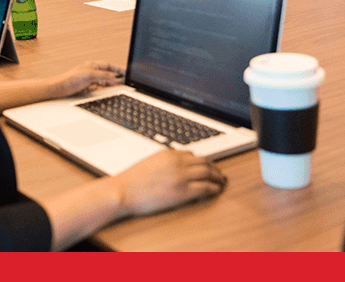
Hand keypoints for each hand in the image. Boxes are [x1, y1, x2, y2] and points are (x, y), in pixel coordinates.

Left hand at [49, 61, 125, 97]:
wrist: (58, 88)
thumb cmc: (69, 79)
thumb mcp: (89, 75)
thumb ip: (103, 75)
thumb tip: (115, 77)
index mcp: (92, 65)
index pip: (108, 66)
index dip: (118, 69)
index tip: (126, 72)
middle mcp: (91, 72)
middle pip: (107, 74)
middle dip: (116, 77)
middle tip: (125, 81)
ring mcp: (89, 80)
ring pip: (104, 82)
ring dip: (110, 84)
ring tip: (119, 86)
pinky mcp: (87, 88)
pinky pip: (98, 88)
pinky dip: (103, 89)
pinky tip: (106, 91)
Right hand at [110, 149, 226, 216]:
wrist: (124, 191)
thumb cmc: (131, 181)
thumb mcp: (148, 164)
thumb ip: (163, 163)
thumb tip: (173, 169)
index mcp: (167, 154)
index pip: (191, 154)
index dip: (201, 160)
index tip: (205, 165)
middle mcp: (176, 162)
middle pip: (203, 161)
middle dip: (213, 167)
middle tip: (218, 173)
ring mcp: (181, 176)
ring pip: (208, 172)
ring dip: (217, 176)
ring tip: (221, 181)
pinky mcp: (183, 191)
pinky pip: (205, 187)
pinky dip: (214, 188)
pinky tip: (216, 190)